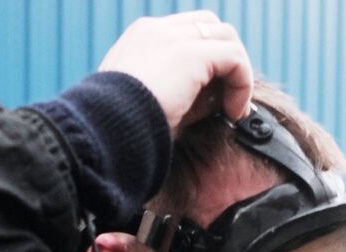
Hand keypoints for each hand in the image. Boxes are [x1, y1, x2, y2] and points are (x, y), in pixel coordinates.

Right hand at [98, 12, 253, 134]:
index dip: (208, 60)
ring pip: (227, 38)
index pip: (188, 32)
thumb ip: (179, 92)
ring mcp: (173, 38)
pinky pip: (234, 58)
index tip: (212, 97)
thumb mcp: (146, 103)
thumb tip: (215, 101)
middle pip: (210, 26)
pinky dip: (242, 84)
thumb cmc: (119, 128)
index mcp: (141, 37)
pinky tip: (233, 112)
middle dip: (226, 59)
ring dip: (237, 73)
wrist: (103, 130)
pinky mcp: (191, 55)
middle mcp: (157, 30)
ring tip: (233, 109)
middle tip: (229, 98)